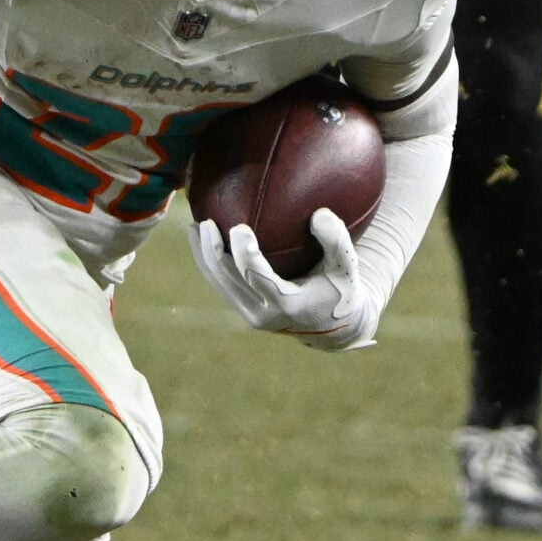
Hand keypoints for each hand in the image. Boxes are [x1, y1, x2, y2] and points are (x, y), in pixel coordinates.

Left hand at [190, 210, 379, 351]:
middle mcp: (263, 314)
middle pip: (230, 280)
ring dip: (204, 256)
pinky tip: (202, 240)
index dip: (245, 255)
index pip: (258, 278)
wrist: (334, 327)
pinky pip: (221, 285)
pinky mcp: (244, 310)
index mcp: (287, 305)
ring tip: (194, 226)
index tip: (239, 228)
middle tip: (205, 222)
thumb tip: (319, 213)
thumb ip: (337, 241)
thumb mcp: (347, 268)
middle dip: (213, 252)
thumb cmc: (341, 291)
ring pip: (219, 283)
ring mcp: (250, 314)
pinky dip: (211, 263)